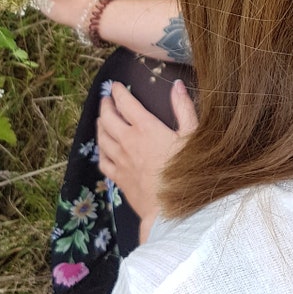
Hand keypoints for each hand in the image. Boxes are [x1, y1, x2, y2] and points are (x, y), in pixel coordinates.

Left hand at [96, 80, 197, 241]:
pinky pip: (103, 161)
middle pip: (108, 118)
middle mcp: (128, 141)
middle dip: (106, 105)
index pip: (125, 103)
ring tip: (102, 119)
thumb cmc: (187, 171)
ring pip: (102, 138)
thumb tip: (176, 85)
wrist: (172, 209)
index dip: (118, 92)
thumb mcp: (192, 136)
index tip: (115, 86)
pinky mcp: (119, 178)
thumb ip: (183, 108)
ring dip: (100, 124)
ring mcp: (121, 161)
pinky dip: (100, 150)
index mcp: (145, 128)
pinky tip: (103, 148)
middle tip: (106, 99)